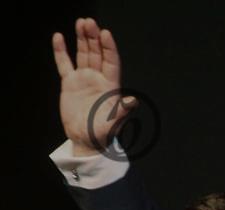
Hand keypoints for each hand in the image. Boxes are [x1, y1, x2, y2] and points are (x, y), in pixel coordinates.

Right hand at [52, 18, 133, 156]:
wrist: (87, 140)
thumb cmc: (103, 133)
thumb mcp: (114, 122)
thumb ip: (122, 111)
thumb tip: (133, 101)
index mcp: (111, 85)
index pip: (111, 61)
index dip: (109, 47)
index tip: (106, 33)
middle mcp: (98, 79)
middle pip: (97, 53)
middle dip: (94, 38)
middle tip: (89, 22)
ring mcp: (84, 79)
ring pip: (83, 54)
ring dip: (82, 39)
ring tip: (80, 22)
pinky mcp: (70, 83)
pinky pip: (65, 63)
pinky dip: (61, 51)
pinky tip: (59, 37)